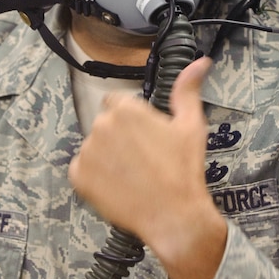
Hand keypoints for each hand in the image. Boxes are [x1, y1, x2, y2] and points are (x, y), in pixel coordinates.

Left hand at [69, 56, 226, 278]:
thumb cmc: (183, 170)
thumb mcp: (191, 125)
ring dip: (107, 156)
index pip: (117, 102)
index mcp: (126, 109)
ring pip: (94, 147)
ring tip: (132, 175)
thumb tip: (200, 62)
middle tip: (142, 159)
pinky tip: (117, 186)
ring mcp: (87, 152)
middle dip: (119, 137)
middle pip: (105, 124)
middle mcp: (101, 125)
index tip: (145, 138)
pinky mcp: (78, 177)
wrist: (172, 216)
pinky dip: (94, 177)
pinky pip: (81, 169)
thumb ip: (187, 90)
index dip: (132, 120)